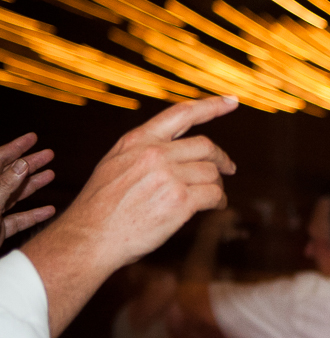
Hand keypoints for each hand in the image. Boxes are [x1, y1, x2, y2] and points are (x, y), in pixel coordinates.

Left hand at [0, 132, 55, 241]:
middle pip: (8, 176)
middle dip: (29, 164)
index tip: (32, 139)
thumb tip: (22, 164)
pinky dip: (33, 215)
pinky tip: (48, 209)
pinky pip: (17, 220)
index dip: (15, 148)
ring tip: (51, 175)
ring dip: (33, 186)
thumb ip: (4, 185)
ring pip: (14, 196)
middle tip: (48, 154)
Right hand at [29, 95, 235, 270]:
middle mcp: (154, 153)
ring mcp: (168, 176)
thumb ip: (143, 152)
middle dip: (221, 158)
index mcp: (137, 140)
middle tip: (229, 168)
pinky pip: (214, 194)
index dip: (211, 106)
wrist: (89, 237)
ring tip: (213, 196)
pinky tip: (215, 206)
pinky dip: (219, 201)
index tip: (232, 100)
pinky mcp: (179, 201)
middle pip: (206, 146)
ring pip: (211, 172)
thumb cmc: (100, 207)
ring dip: (218, 185)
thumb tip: (175, 149)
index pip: (182, 114)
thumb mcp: (114, 164)